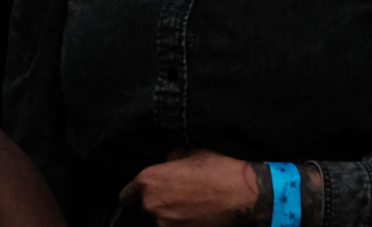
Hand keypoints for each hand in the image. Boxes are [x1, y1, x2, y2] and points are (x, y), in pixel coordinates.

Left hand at [117, 150, 262, 226]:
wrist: (244, 192)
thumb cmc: (219, 168)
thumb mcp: (189, 152)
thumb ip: (170, 159)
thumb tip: (168, 162)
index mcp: (149, 180)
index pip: (127, 196)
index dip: (135, 195)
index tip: (140, 196)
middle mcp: (153, 205)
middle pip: (146, 209)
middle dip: (159, 203)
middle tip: (179, 196)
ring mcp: (167, 224)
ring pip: (162, 222)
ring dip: (172, 216)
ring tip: (192, 206)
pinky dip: (184, 223)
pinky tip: (197, 215)